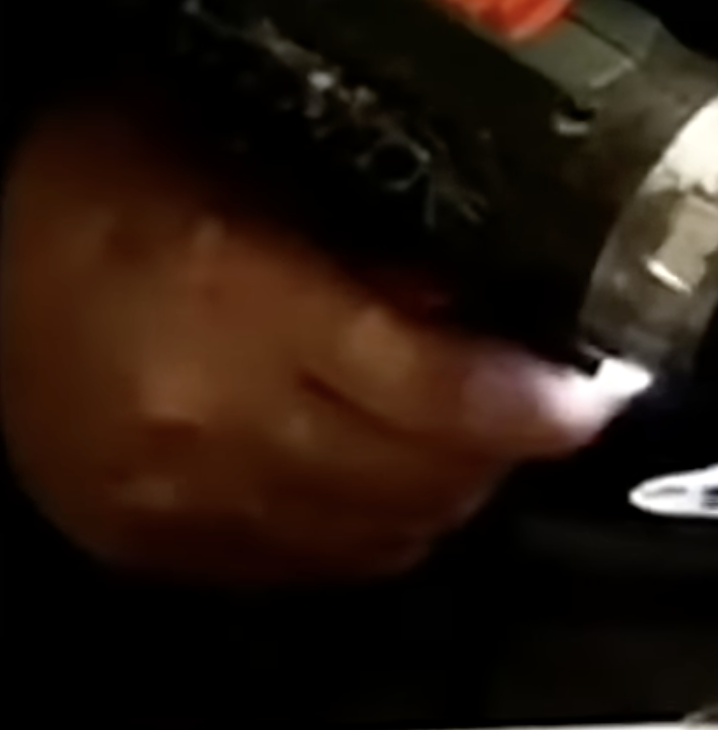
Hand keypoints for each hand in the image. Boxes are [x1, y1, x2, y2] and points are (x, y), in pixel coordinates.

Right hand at [0, 95, 632, 584]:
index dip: (540, 405)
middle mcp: (214, 423)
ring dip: (447, 486)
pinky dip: (376, 524)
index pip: (443, 395)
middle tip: (533, 400)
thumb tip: (495, 305)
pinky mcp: (159, 550)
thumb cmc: (114, 184)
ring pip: (393, 533)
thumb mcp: (261, 163)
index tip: (591, 393)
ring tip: (455, 428)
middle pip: (432, 477)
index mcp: (243, 304)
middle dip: (505, 443)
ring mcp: (184, 502)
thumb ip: (384, 238)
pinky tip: (374, 467)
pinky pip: (326, 566)